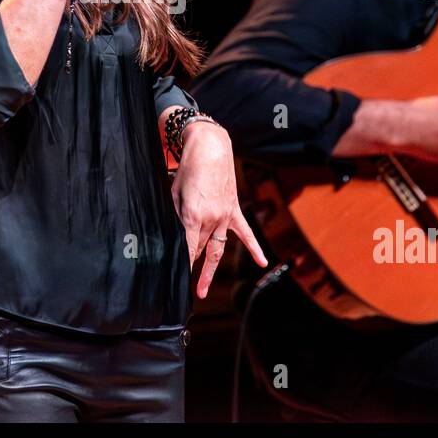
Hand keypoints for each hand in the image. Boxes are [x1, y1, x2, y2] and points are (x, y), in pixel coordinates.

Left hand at [169, 119, 266, 298]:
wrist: (210, 147)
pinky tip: (263, 262)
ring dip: (209, 269)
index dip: (181, 263)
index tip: (176, 278)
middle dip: (190, 265)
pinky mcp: (234, 209)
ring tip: (202, 290)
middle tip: (182, 284)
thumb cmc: (188, 168)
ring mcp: (225, 215)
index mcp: (193, 215)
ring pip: (217, 248)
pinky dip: (255, 248)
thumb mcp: (174, 191)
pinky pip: (246, 232)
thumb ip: (177, 214)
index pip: (186, 246)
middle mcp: (211, 219)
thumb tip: (178, 232)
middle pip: (199, 248)